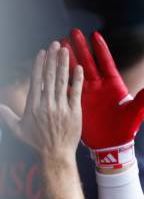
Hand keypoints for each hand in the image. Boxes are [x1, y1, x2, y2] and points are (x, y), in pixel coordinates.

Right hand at [0, 42, 83, 158]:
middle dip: (53, 58)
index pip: (36, 80)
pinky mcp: (74, 112)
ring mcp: (60, 108)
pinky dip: (77, 80)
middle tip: (57, 43)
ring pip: (61, 81)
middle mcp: (46, 104)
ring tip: (66, 50)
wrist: (55, 154)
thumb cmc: (36, 142)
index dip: (39, 64)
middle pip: (49, 76)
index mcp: (32, 105)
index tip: (42, 52)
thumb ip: (8, 115)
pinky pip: (76, 93)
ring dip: (64, 64)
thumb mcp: (18, 129)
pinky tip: (79, 67)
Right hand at [64, 29, 143, 169]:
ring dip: (68, 58)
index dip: (100, 49)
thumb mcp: (136, 112)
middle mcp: (100, 86)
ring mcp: (88, 93)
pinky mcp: (78, 102)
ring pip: (76, 71)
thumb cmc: (127, 128)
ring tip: (60, 43)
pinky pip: (68, 86)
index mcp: (114, 85)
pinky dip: (60, 76)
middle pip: (88, 62)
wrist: (112, 144)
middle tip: (72, 31)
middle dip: (81, 47)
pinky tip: (52, 65)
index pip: (106, 63)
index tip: (94, 34)